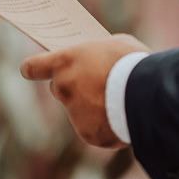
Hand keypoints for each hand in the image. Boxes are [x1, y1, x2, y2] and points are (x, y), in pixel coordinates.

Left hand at [20, 33, 149, 148]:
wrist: (147, 95)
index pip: (33, 67)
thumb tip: (97, 59)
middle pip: (57, 88)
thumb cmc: (132, 62)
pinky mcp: (88, 134)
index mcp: (64, 63)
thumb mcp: (114, 44)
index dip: (33, 68)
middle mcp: (63, 89)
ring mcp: (74, 114)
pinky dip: (104, 124)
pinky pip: (93, 128)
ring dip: (92, 106)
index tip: (31, 70)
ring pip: (78, 109)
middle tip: (93, 82)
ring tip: (118, 100)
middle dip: (71, 86)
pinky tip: (121, 117)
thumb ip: (97, 53)